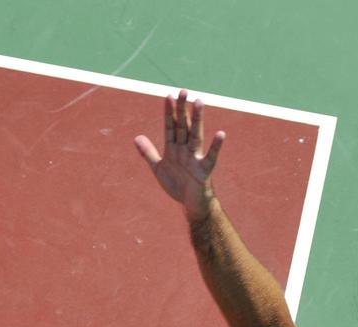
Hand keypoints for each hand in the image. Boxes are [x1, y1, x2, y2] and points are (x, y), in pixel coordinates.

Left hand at [134, 89, 225, 220]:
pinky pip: (211, 157)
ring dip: (197, 119)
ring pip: (196, 135)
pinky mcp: (204, 170)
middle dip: (182, 109)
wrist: (190, 205)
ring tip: (199, 102)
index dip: (168, 112)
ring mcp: (195, 158)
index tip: (167, 96)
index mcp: (174, 148)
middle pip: (183, 126)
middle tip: (183, 91)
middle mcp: (185, 149)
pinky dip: (216, 146)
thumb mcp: (159, 168)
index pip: (170, 127)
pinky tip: (220, 134)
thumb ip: (149, 153)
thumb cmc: (177, 186)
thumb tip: (136, 137)